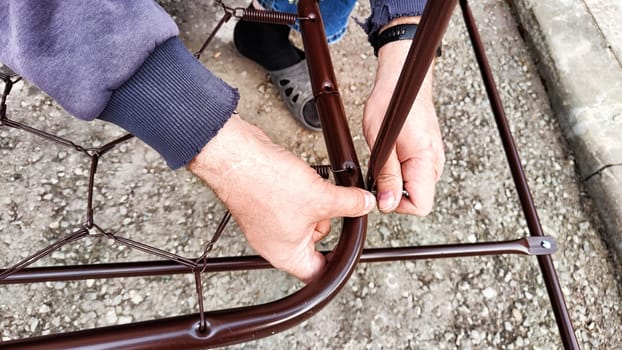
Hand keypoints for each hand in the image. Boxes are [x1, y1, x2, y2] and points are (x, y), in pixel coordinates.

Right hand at [188, 115, 375, 281]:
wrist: (237, 157)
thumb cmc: (266, 185)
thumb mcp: (321, 198)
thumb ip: (349, 204)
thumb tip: (365, 204)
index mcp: (286, 255)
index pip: (317, 271)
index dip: (336, 262)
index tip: (347, 247)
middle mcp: (273, 243)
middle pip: (313, 241)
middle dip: (326, 220)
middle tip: (329, 204)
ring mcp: (266, 223)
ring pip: (303, 218)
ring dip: (314, 202)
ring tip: (312, 187)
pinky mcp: (263, 203)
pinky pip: (291, 203)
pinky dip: (301, 192)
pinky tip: (301, 178)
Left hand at [363, 40, 444, 215]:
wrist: (401, 81)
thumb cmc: (390, 104)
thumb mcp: (381, 143)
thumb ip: (387, 176)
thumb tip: (387, 204)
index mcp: (426, 161)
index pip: (421, 206)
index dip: (397, 204)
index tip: (381, 188)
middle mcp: (435, 163)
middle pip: (418, 199)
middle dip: (395, 192)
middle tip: (380, 168)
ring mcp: (434, 159)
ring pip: (415, 188)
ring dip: (397, 181)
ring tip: (386, 157)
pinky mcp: (428, 155)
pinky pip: (415, 175)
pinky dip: (400, 171)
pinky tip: (391, 155)